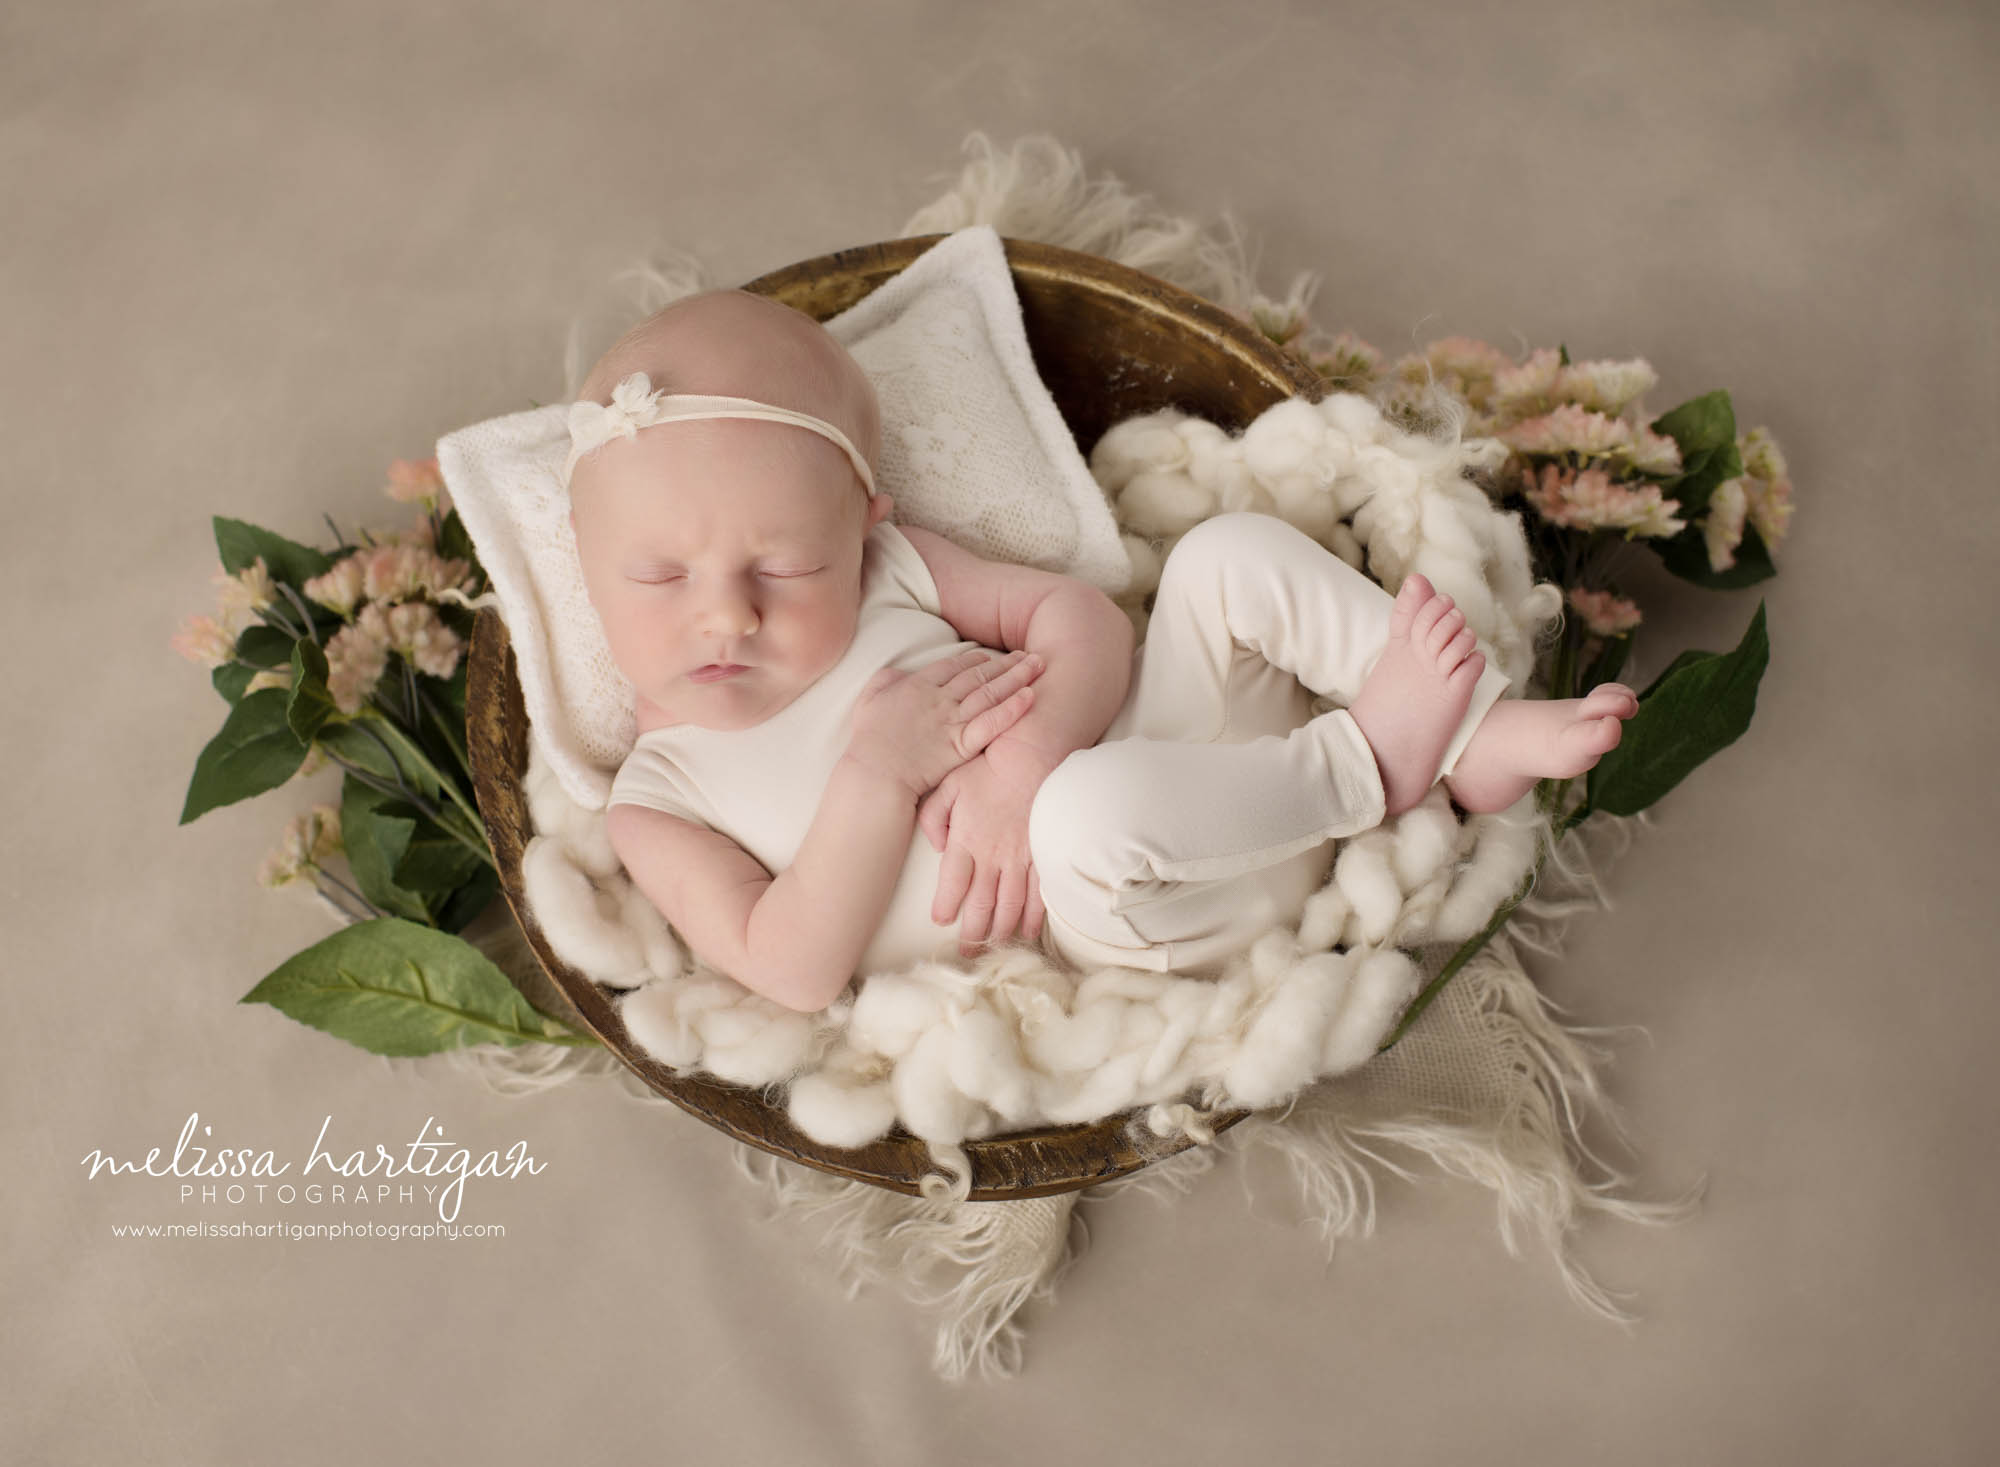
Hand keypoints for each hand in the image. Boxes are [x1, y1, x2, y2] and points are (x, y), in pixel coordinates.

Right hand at [848, 648, 1043, 798]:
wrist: (875, 772)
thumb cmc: (869, 741)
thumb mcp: (870, 699)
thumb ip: (886, 680)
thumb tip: (900, 672)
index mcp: (918, 686)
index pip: (954, 665)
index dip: (975, 659)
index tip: (991, 657)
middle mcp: (940, 699)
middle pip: (979, 675)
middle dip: (1006, 663)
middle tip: (1029, 655)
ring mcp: (952, 721)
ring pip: (990, 693)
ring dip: (1016, 677)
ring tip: (1037, 666)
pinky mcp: (961, 745)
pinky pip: (991, 723)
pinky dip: (1011, 709)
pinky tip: (1030, 697)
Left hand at [918, 735, 1055, 957]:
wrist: (1033, 753)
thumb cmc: (989, 766)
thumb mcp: (948, 784)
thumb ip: (933, 817)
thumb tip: (936, 846)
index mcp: (966, 839)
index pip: (952, 884)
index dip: (946, 906)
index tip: (941, 921)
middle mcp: (993, 855)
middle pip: (981, 905)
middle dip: (972, 934)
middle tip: (966, 953)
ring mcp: (1021, 858)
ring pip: (1010, 906)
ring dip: (1000, 932)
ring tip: (992, 949)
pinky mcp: (1044, 855)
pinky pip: (1039, 895)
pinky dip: (1033, 918)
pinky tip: (1027, 932)